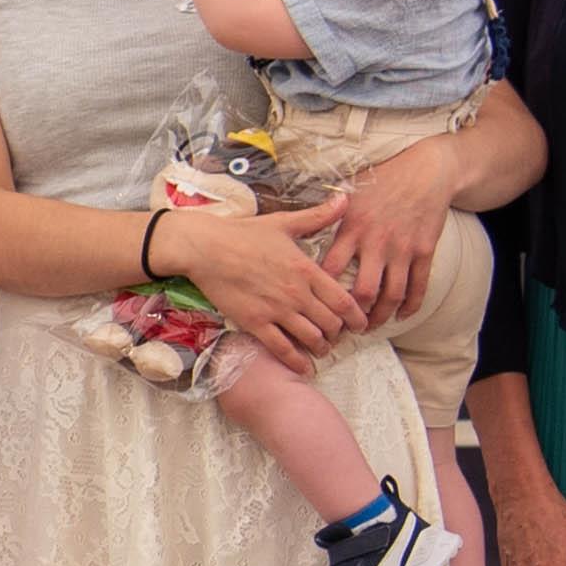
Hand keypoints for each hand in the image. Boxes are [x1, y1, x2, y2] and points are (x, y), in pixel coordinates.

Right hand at [159, 199, 363, 374]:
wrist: (205, 248)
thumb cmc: (243, 233)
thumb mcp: (284, 222)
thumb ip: (318, 216)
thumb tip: (345, 198)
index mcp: (307, 270)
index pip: (344, 301)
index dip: (357, 316)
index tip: (360, 323)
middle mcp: (296, 294)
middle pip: (332, 323)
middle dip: (340, 332)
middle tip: (339, 335)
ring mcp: (276, 310)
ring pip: (311, 338)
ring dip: (321, 347)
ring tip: (322, 348)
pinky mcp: (255, 323)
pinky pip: (282, 348)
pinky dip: (297, 361)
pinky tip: (304, 367)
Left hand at [309, 137, 461, 326]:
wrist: (426, 171)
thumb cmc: (384, 179)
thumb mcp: (350, 193)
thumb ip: (329, 216)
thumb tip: (298, 229)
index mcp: (351, 228)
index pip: (331, 269)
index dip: (321, 293)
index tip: (313, 307)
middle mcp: (376, 242)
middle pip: (362, 290)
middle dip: (352, 315)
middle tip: (342, 327)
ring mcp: (402, 248)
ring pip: (392, 294)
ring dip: (381, 316)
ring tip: (370, 326)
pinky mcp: (424, 251)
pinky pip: (419, 286)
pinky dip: (411, 305)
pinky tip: (402, 315)